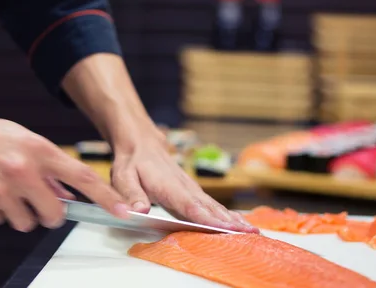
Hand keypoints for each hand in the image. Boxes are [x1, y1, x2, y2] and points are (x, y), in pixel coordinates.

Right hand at [0, 108, 128, 231]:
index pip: (83, 178)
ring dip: (21, 213)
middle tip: (37, 200)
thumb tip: (63, 190)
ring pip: (26, 223)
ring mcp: (2, 192)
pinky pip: (0, 222)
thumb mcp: (21, 137)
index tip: (123, 211)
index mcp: (39, 150)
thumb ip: (46, 164)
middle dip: (49, 213)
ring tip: (5, 190)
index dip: (106, 198)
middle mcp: (24, 172)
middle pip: (55, 215)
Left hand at [110, 128, 258, 232]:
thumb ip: (130, 194)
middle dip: (230, 221)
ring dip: (233, 218)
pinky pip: (211, 204)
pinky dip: (227, 213)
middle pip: (209, 206)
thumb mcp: (122, 177)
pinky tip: (239, 222)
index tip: (226, 228)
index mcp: (168, 186)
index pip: (190, 205)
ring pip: (214, 205)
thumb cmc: (131, 162)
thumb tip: (140, 210)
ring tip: (252, 231)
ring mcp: (191, 187)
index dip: (207, 218)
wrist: (141, 142)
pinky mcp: (193, 190)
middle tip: (251, 233)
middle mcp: (184, 186)